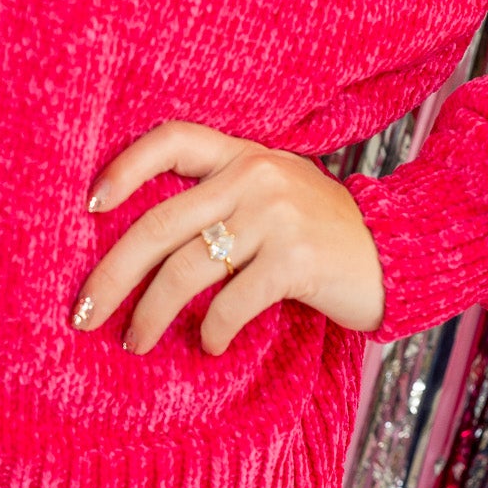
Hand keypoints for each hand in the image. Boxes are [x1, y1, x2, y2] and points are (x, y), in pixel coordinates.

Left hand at [69, 121, 384, 354]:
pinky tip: (210, 346)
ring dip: (150, 315)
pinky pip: (231, 303)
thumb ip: (222, 198)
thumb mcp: (275, 193)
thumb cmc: (323, 232)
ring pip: (186, 270)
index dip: (123, 168)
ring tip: (135, 341)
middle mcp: (255, 177)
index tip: (88, 206)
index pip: (170, 140)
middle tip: (84, 313)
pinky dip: (213, 332)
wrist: (403, 252)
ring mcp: (276, 217)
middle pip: (159, 224)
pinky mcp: (296, 262)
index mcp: (244, 154)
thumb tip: (142, 244)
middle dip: (112, 275)